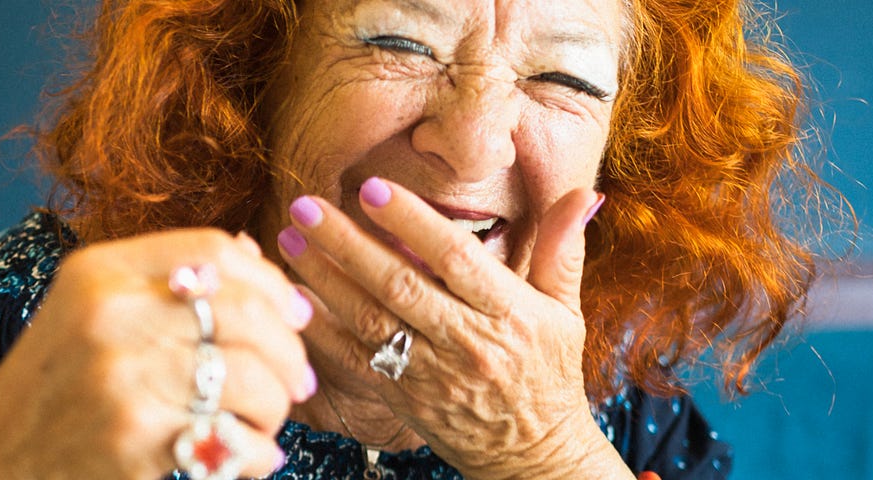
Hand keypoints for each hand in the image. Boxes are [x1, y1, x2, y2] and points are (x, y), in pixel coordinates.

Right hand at [0, 230, 314, 479]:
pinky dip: (257, 454)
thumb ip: (162, 281)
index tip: (295, 314)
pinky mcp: (135, 440)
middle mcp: (110, 315)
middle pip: (246, 314)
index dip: (271, 282)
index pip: (215, 250)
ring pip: (253, 380)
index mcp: (98, 272)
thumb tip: (252, 255)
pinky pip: (235, 442)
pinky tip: (247, 457)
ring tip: (266, 423)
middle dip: (289, 353)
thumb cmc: (53, 387)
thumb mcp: (86, 311)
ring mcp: (122, 378)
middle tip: (297, 381)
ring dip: (277, 407)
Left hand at [278, 177, 628, 478]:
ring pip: (370, 321)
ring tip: (289, 241)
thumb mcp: (565, 311)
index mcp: (509, 313)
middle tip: (306, 206)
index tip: (372, 188)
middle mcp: (468, 342)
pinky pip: (356, 363)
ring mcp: (432, 373)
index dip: (412, 222)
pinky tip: (296, 300)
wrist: (534, 455)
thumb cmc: (548, 374)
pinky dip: (323, 331)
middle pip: (400, 285)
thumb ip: (562, 249)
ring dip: (324, 279)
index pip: (456, 259)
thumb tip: (583, 192)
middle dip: (347, 243)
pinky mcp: (404, 399)